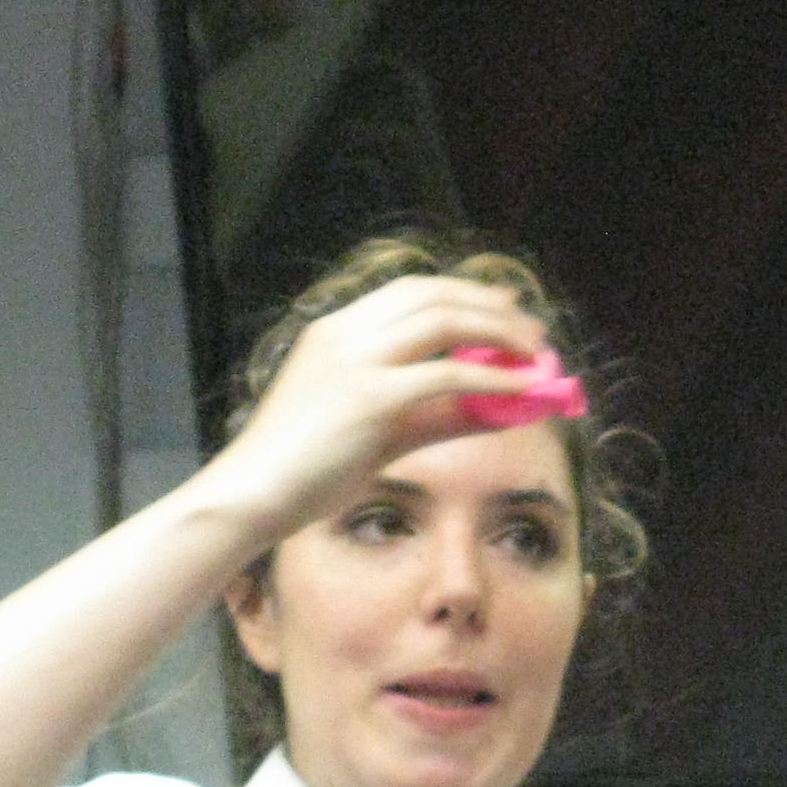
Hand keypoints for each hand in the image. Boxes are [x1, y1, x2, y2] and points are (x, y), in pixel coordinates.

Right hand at [213, 275, 553, 534]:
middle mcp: (345, 333)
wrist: (250, 495)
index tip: (503, 303)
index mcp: (334, 331)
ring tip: (535, 353)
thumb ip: (435, 416)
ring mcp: (357, 360)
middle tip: (532, 328)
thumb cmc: (303, 471)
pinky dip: (492, 376)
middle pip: (434, 296)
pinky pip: (449, 374)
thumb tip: (499, 411)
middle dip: (490, 307)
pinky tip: (520, 387)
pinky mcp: (372, 396)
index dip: (464, 293)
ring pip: (445, 320)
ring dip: (498, 332)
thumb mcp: (375, 433)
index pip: (410, 291)